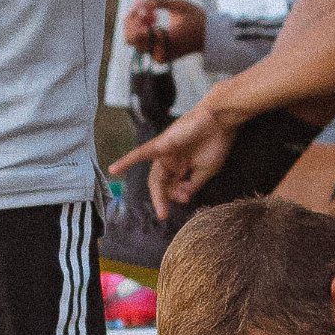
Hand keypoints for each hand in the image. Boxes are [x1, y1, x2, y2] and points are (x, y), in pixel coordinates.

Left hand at [116, 103, 236, 216]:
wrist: (220, 120)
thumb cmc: (215, 143)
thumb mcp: (206, 171)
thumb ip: (193, 184)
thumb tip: (183, 197)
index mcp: (181, 167)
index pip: (171, 187)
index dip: (176, 197)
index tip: (186, 199)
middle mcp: (170, 161)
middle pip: (160, 184)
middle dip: (164, 200)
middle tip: (164, 214)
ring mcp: (164, 153)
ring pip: (156, 178)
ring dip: (159, 194)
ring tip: (168, 206)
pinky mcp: (161, 144)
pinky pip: (141, 153)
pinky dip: (127, 161)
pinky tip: (113, 170)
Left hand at [124, 0, 208, 60]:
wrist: (208, 36)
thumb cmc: (195, 18)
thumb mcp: (179, 5)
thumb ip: (158, 2)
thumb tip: (139, 3)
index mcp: (166, 42)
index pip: (136, 35)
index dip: (135, 18)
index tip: (147, 9)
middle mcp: (159, 53)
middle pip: (130, 38)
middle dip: (135, 21)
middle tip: (148, 11)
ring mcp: (157, 56)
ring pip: (133, 40)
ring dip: (139, 24)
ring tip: (154, 15)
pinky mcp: (156, 55)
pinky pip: (140, 42)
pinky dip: (142, 29)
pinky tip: (154, 21)